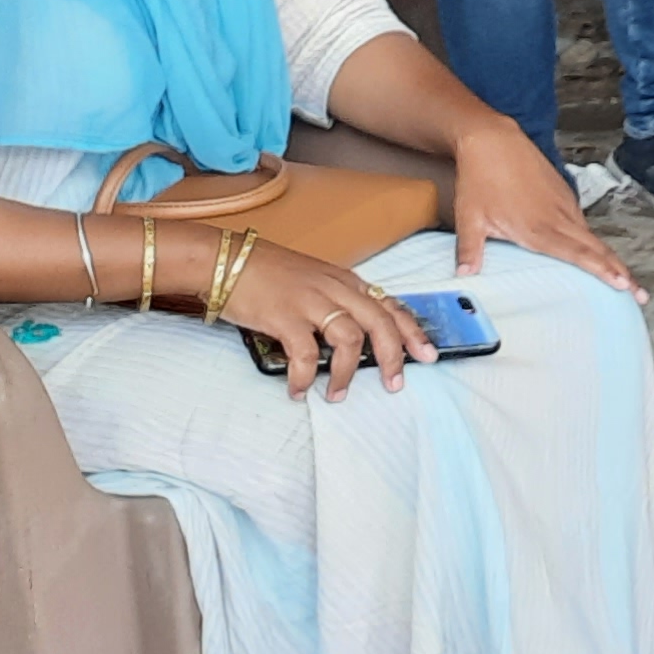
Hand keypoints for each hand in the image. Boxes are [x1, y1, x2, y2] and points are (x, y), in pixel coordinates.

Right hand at [225, 239, 440, 400]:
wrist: (226, 259)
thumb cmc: (267, 272)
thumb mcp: (313, 280)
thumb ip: (335, 301)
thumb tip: (352, 337)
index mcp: (345, 281)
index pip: (390, 305)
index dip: (412, 331)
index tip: (427, 354)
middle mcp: (335, 289)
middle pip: (380, 323)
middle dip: (394, 356)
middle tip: (395, 383)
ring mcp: (311, 302)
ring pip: (350, 340)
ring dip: (346, 373)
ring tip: (337, 395)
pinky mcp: (284, 316)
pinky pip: (304, 354)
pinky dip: (304, 377)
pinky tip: (299, 391)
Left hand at [451, 116, 631, 291]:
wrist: (494, 140)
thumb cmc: (481, 178)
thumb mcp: (469, 217)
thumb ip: (470, 249)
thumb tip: (465, 275)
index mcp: (538, 227)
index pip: (578, 254)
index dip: (602, 270)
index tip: (623, 284)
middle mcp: (558, 217)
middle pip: (597, 248)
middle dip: (620, 272)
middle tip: (640, 294)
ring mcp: (564, 204)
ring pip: (592, 236)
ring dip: (610, 258)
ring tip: (623, 278)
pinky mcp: (563, 194)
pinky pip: (582, 223)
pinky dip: (594, 241)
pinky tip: (595, 251)